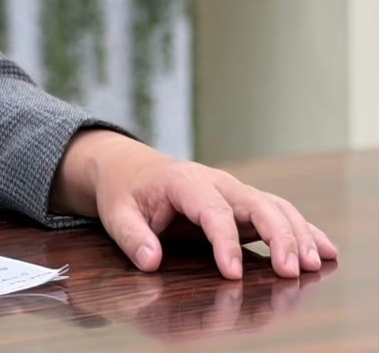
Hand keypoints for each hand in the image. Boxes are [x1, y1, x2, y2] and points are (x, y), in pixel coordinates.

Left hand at [51, 131, 338, 279]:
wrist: (130, 169)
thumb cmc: (125, 192)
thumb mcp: (116, 212)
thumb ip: (131, 236)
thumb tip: (149, 261)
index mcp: (184, 181)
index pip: (211, 209)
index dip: (224, 241)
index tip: (231, 272)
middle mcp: (216, 182)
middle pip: (256, 203)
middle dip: (278, 235)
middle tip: (291, 271)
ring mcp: (234, 193)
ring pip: (275, 207)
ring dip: (298, 234)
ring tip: (314, 265)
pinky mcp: (244, 206)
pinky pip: (279, 213)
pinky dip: (304, 230)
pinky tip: (326, 251)